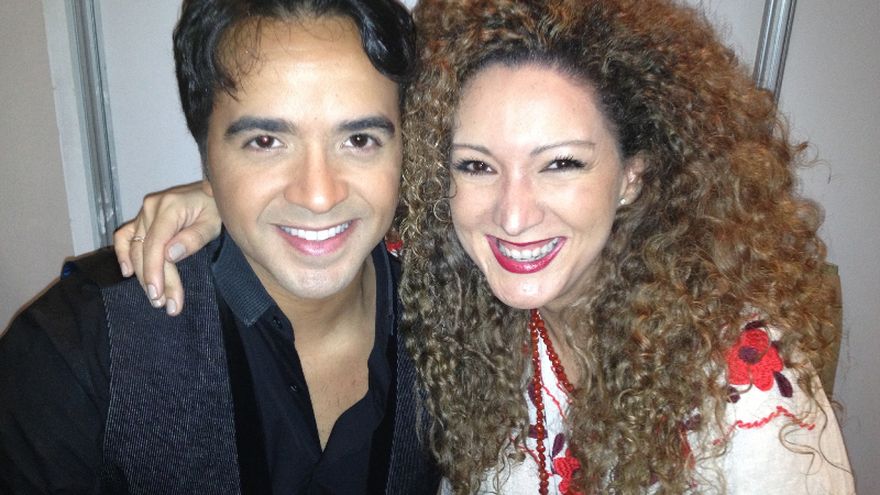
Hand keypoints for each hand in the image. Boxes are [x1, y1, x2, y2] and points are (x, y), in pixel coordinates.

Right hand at [114, 180, 220, 314]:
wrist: (212, 193)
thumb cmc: (215, 207)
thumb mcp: (213, 223)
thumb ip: (193, 239)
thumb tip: (169, 256)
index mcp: (169, 207)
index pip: (155, 244)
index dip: (154, 271)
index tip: (159, 294)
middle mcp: (151, 208)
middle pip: (144, 250)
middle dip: (153, 280)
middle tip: (165, 304)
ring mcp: (144, 212)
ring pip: (134, 247)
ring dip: (141, 274)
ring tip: (155, 296)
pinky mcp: (142, 218)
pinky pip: (125, 236)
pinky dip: (123, 254)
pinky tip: (129, 273)